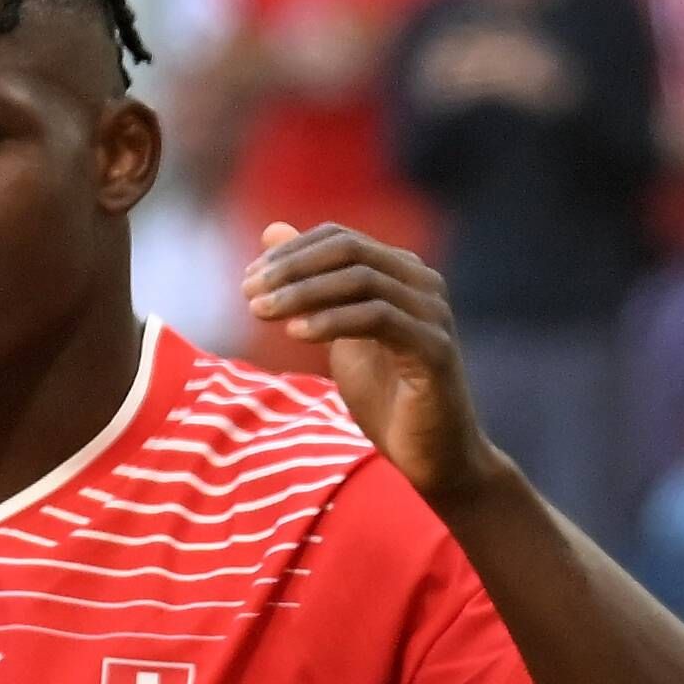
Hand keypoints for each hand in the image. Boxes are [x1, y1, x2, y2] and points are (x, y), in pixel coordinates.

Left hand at [243, 222, 506, 503]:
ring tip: (259, 312)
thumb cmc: (385, 394)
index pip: (339, 239)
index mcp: (400, 273)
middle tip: (247, 293)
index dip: (289, 253)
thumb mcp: (336, 333)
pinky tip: (296, 334)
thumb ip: (310, 286)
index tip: (248, 281)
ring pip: (361, 280)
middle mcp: (422, 283)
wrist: (431, 453)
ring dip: (303, 293)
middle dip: (291, 269)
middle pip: (348, 252)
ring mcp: (432, 313)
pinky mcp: (435, 349)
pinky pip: (379, 319)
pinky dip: (333, 321)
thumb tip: (270, 231)